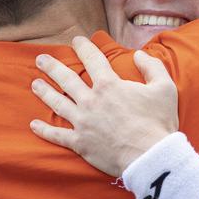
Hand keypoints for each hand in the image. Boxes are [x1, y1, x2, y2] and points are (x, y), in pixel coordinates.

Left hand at [30, 36, 178, 175]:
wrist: (151, 157)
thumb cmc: (158, 123)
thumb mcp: (164, 88)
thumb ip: (152, 66)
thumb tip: (139, 54)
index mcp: (109, 85)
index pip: (92, 59)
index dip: (83, 47)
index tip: (76, 40)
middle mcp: (91, 101)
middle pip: (66, 79)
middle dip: (52, 67)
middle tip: (40, 59)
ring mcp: (83, 122)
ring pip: (57, 103)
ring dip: (44, 92)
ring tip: (35, 84)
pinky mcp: (80, 143)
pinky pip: (57, 135)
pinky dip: (44, 130)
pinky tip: (34, 125)